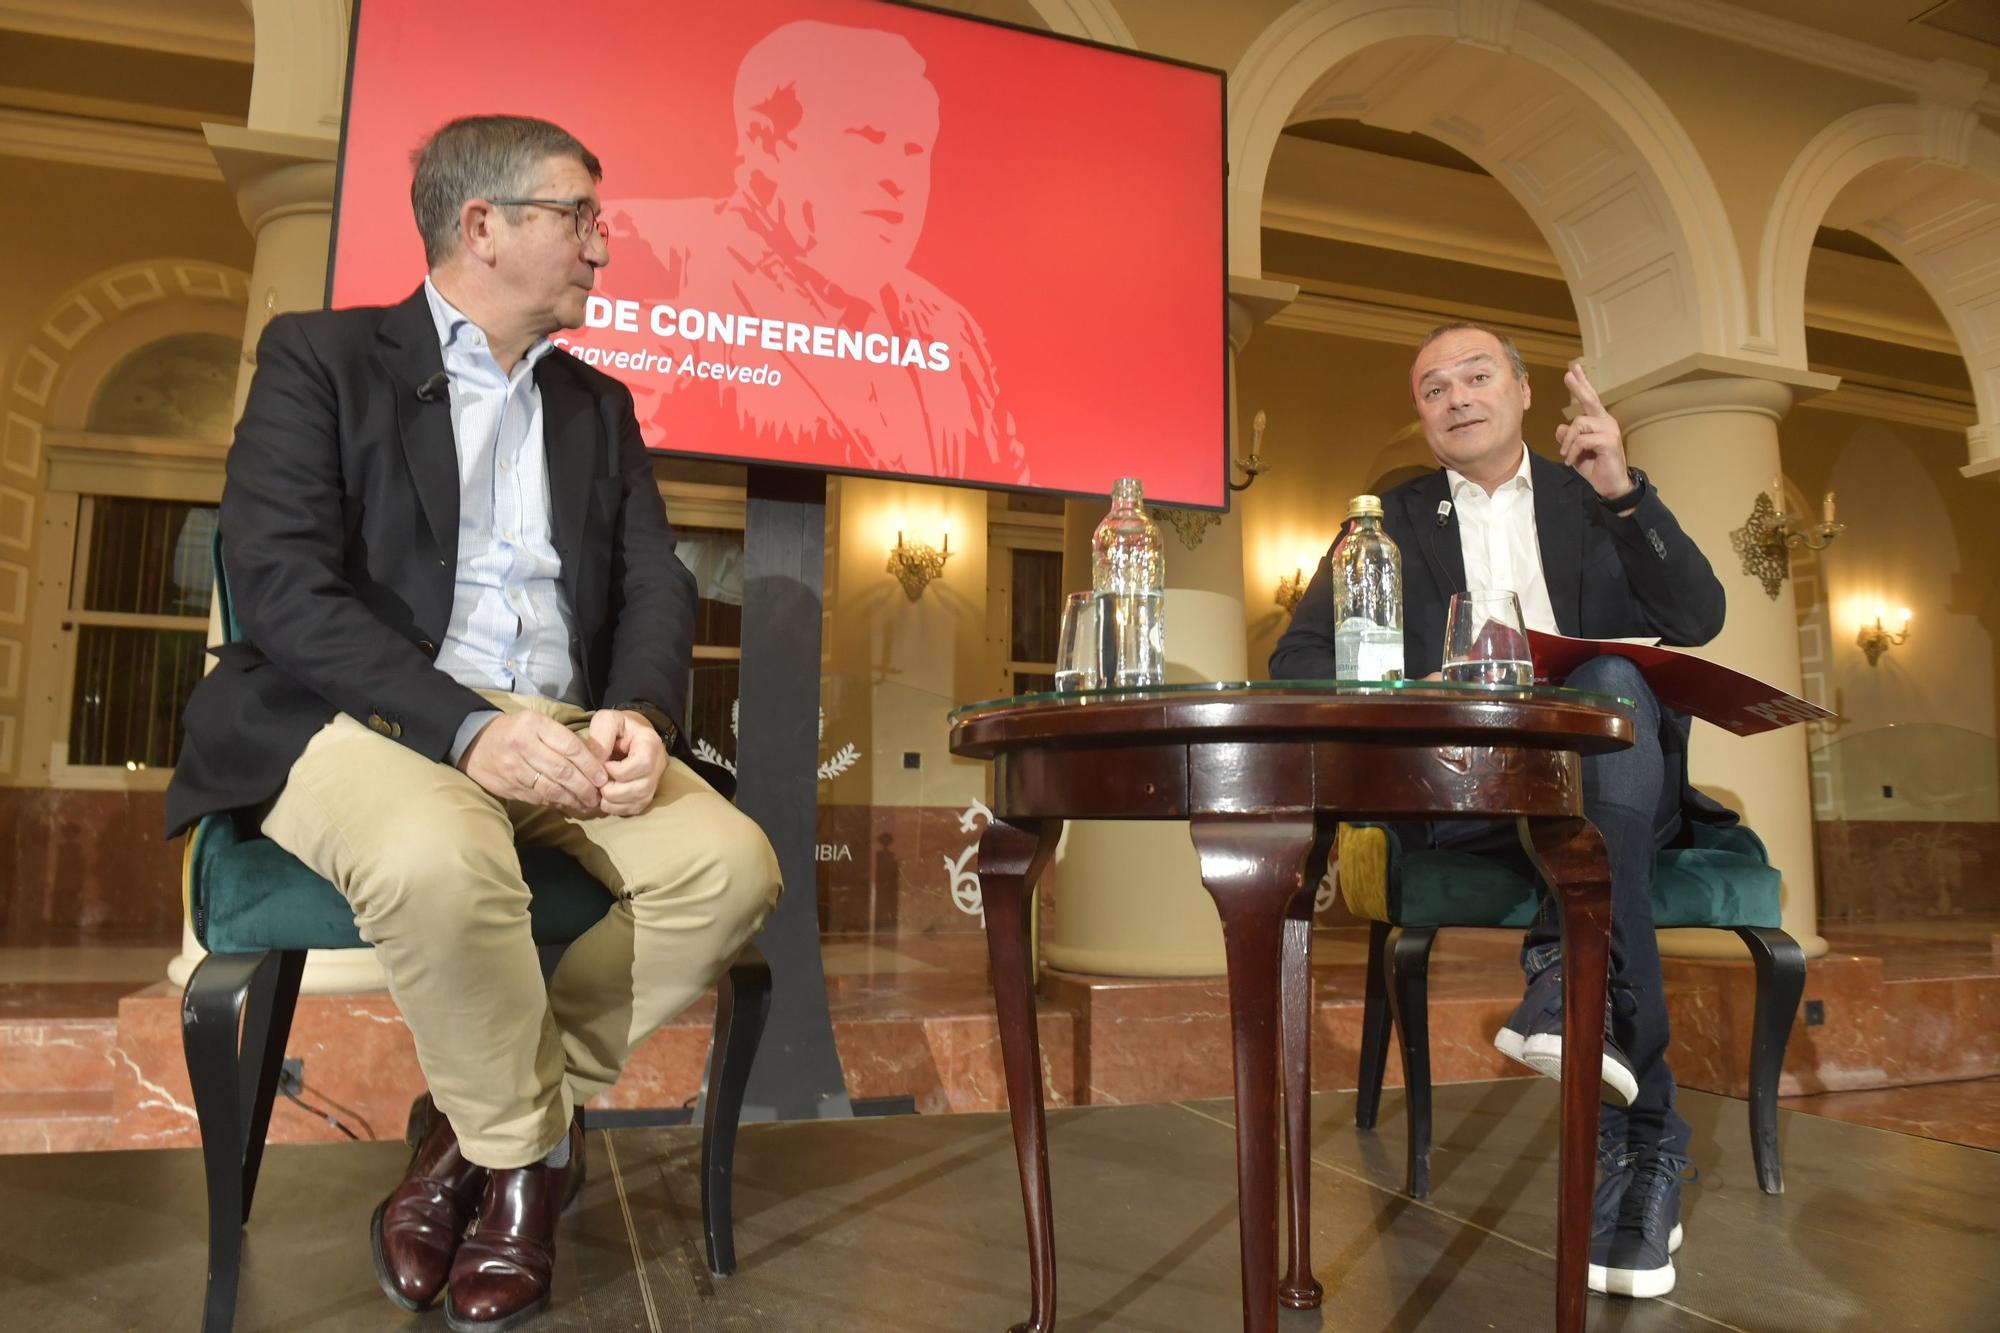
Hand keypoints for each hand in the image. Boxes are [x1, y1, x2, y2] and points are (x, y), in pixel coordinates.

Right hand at [458, 711, 609, 813]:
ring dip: (573, 799)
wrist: (475, 743)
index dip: (590, 765)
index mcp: (534, 725)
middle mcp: (523, 746)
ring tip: (588, 804)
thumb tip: (593, 762)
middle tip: (598, 796)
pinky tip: (569, 805)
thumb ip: (561, 738)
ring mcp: (514, 768)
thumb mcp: (536, 723)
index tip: (603, 777)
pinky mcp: (509, 787)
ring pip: (551, 788)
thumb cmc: (515, 731)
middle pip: (562, 770)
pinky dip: (557, 803)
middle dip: (585, 786)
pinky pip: (538, 798)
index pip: (570, 746)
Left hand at [586, 709, 668, 816]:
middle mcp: (659, 763)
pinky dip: (617, 808)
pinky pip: (636, 808)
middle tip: (597, 783)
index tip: (604, 764)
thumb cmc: (618, 726)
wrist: (630, 733)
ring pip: (639, 800)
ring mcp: (655, 780)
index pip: (642, 764)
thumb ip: (600, 739)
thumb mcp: (606, 721)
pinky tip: (605, 799)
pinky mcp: (648, 793)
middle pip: (641, 788)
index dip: (618, 771)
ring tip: (599, 792)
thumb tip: (595, 765)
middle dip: (613, 790)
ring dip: (614, 801)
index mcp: (651, 743)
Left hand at [1553, 361, 1631, 501]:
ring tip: (1567, 455)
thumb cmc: (1596, 467)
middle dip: (1578, 386)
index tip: (1574, 370)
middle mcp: (1606, 421)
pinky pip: (1582, 440)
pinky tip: (1572, 460)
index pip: (1589, 400)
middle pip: (1590, 399)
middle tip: (1568, 374)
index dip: (1582, 384)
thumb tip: (1560, 427)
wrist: (1612, 485)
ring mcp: (1609, 430)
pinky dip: (1573, 451)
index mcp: (1599, 422)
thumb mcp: (1577, 452)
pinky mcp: (1608, 440)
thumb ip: (1569, 439)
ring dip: (1568, 442)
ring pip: (1579, 424)